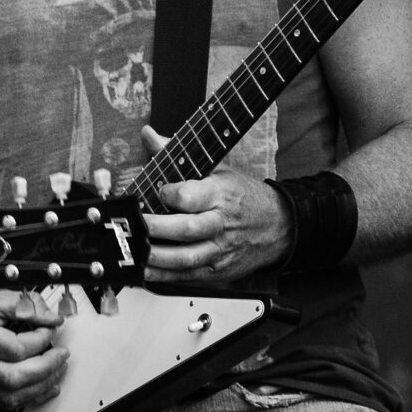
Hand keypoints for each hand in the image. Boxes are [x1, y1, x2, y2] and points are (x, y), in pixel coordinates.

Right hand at [0, 283, 66, 411]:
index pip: (16, 348)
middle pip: (15, 378)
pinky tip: (39, 389)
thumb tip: (50, 318)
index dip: (40, 340)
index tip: (48, 331)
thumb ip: (22, 306)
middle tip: (60, 356)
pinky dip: (25, 398)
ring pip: (9, 397)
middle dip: (47, 369)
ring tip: (55, 373)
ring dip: (39, 388)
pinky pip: (0, 402)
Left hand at [139, 124, 290, 282]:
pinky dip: (162, 276)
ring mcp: (219, 250)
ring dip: (155, 257)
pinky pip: (186, 276)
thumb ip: (177, 155)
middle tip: (133, 224)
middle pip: (186, 229)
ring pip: (185, 258)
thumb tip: (148, 135)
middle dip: (155, 227)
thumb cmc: (242, 196)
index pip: (193, 196)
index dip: (172, 194)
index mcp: (220, 195)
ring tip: (133, 250)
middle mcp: (220, 224)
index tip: (157, 191)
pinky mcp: (216, 270)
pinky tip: (143, 270)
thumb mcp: (217, 169)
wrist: (278, 226)